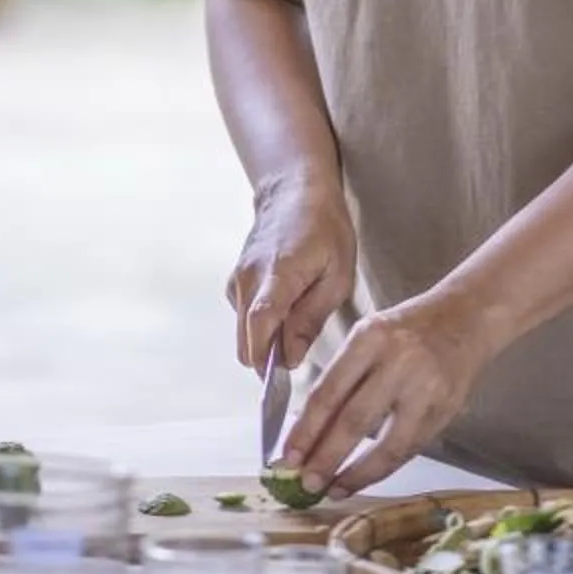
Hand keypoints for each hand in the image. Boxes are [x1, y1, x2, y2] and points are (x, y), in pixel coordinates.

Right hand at [228, 176, 355, 374]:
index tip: (278, 382)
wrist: (293, 191)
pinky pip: (243, 318)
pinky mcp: (234, 281)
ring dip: (265, 341)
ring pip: (243, 332)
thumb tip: (290, 358)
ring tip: (297, 323)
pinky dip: (260, 325)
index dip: (265, 358)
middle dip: (268, 358)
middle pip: (245, 340)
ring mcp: (237, 280)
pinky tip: (285, 308)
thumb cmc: (324, 229)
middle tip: (300, 352)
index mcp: (278, 274)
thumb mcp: (338, 275)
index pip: (260, 322)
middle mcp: (248, 279)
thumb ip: (311, 318)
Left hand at [274, 293, 494, 499]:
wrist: (466, 318)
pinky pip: (410, 448)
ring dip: (357, 473)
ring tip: (333, 489)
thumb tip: (308, 428)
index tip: (288, 456)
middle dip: (326, 457)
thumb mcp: (367, 337)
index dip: (306, 429)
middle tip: (306, 483)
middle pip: (354, 420)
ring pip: (387, 444)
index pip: (329, 391)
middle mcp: (398, 362)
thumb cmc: (406, 330)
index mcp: (369, 338)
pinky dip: (384, 468)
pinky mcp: (445, 411)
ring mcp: (425, 389)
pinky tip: (365, 477)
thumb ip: (341, 377)